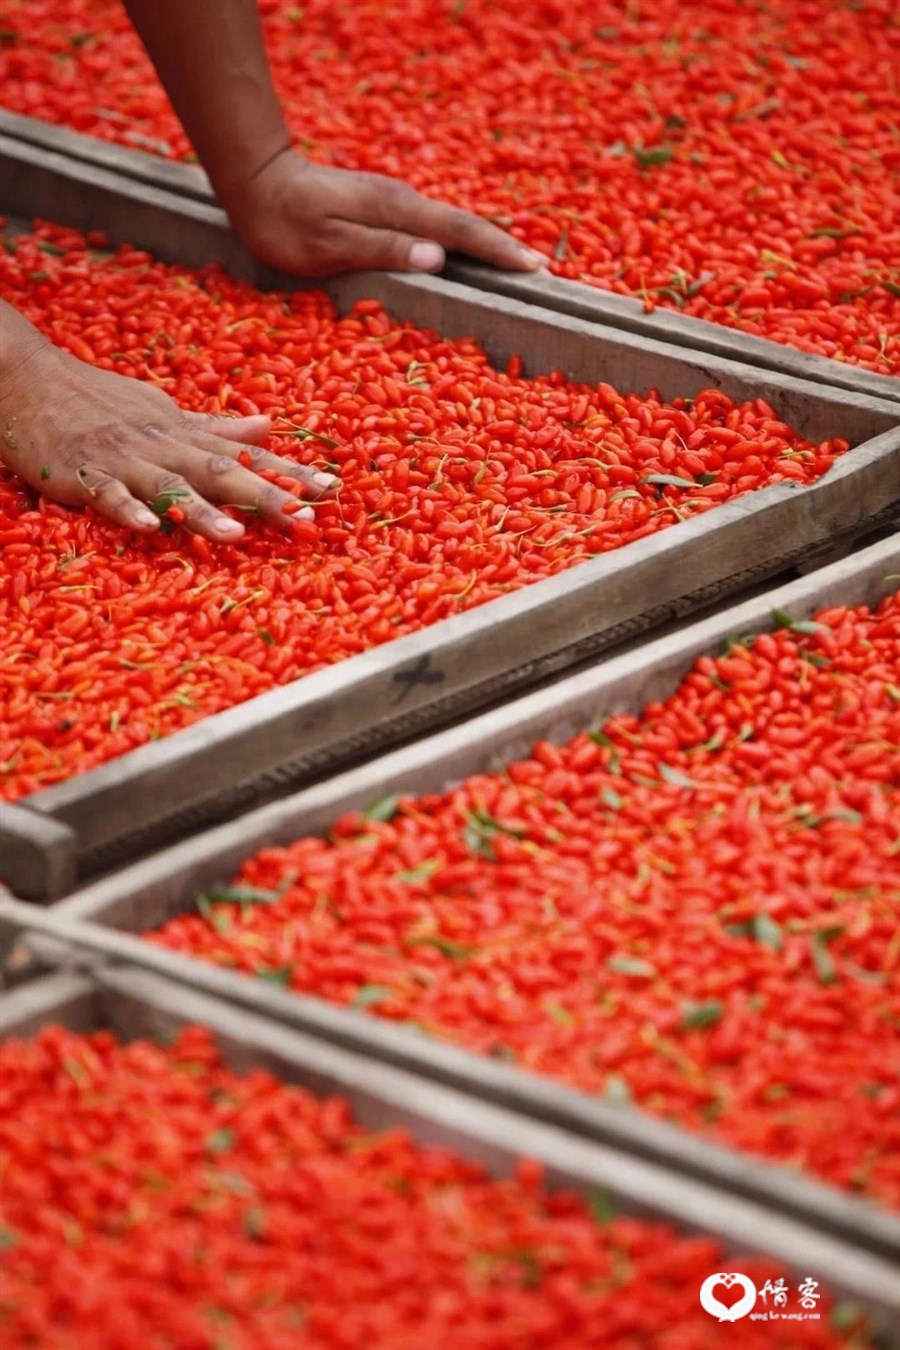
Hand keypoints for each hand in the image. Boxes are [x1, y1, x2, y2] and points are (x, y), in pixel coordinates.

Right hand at [0, 323, 336, 540]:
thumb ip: (215, 426)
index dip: (291, 471)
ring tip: (235, 535)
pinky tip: (150, 530)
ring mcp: (124, 459)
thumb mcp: (164, 410)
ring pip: (170, 485)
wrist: (26, 377)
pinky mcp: (83, 473)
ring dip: (202, 511)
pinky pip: (108, 495)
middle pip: (222, 471)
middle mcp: (163, 445)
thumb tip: (269, 425)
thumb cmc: (98, 399)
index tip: (333, 489)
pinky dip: (128, 510)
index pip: (249, 453)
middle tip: (304, 520)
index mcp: (184, 434)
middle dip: (265, 496)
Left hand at [227, 150, 548, 278]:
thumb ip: (383, 249)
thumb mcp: (328, 245)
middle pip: (465, 227)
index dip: (499, 251)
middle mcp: (403, 203)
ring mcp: (395, 204)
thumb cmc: (285, 223)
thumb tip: (437, 257)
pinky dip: (458, 243)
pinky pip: (433, 228)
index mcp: (397, 212)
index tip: (533, 268)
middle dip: (504, 248)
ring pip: (451, 227)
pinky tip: (467, 258)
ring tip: (515, 267)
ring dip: (485, 246)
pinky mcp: (386, 209)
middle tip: (540, 271)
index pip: (460, 233)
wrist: (258, 181)